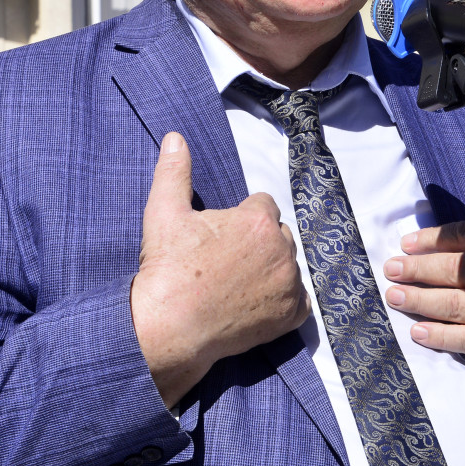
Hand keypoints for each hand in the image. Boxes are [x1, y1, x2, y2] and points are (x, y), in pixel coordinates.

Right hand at [131, 132, 309, 407]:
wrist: (169, 328)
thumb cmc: (167, 268)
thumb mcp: (164, 212)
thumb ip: (174, 171)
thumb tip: (175, 137)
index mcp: (258, 220)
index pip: (263, 205)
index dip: (240, 219)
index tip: (221, 236)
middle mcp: (282, 249)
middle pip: (277, 234)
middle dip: (258, 242)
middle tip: (226, 261)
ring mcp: (289, 284)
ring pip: (287, 266)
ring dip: (271, 270)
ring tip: (237, 283)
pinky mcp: (291, 316)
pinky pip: (300, 301)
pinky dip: (284, 302)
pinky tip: (258, 303)